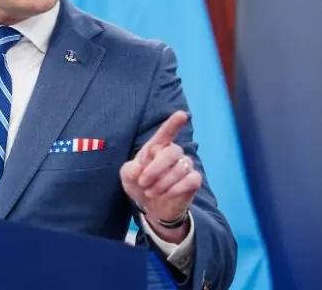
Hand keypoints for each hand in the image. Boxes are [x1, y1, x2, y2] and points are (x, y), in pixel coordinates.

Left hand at [120, 111, 201, 229]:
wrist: (151, 207)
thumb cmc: (140, 185)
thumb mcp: (128, 176)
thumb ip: (131, 168)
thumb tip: (141, 166)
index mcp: (157, 147)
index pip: (166, 133)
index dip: (173, 123)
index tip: (181, 114)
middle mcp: (174, 153)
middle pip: (172, 152)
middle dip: (155, 169)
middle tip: (143, 182)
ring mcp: (185, 166)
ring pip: (179, 169)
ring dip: (162, 183)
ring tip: (150, 192)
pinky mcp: (194, 180)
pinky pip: (191, 180)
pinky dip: (175, 189)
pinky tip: (166, 195)